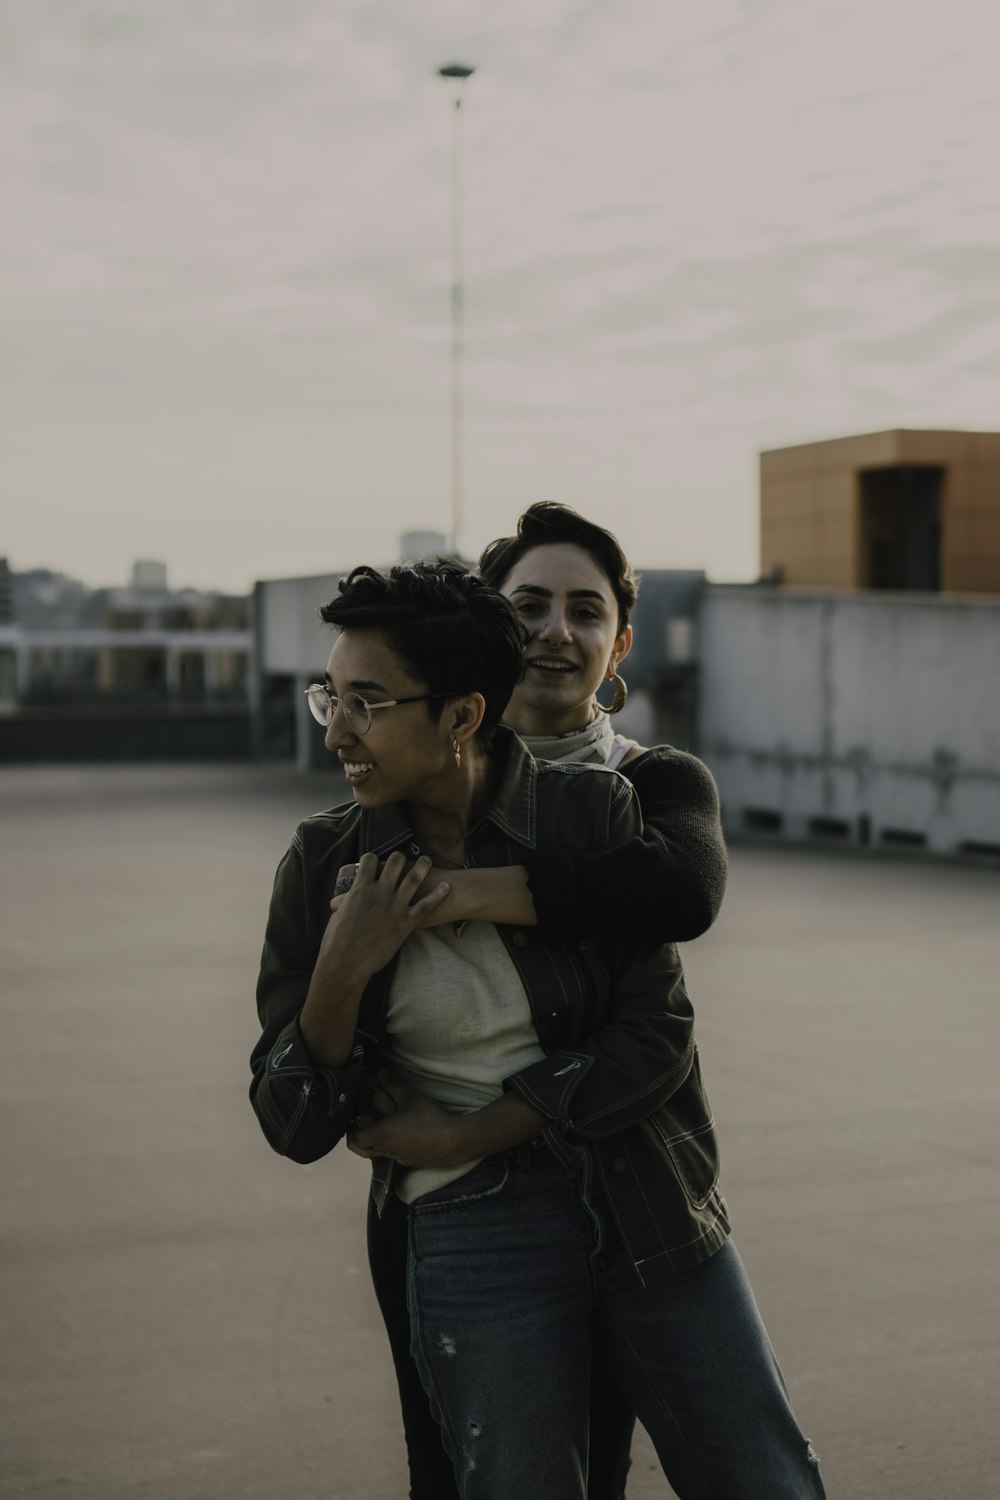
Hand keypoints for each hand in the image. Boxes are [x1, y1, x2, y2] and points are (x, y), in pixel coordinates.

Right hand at [317, 851, 449, 986]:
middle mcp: (380, 892)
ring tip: (427, 861)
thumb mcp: (338, 914)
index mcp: (360, 888)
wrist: (345, 963)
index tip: (375, 862)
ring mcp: (394, 907)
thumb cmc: (336, 941)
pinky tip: (446, 887)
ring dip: (422, 866)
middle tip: (402, 859)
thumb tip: (341, 899)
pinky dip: (438, 894)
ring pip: (414, 877)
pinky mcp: (406, 923)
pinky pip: (426, 905)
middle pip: (395, 862)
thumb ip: (344, 901)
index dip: (372, 858)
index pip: (369, 860)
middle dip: (398, 857)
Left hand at [347, 1071, 469, 1167]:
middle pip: (363, 1149)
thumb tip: (379, 1072)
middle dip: (361, 1136)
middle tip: (366, 1122)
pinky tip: (402, 1134)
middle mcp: (386, 1149)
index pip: (355, 1138)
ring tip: (383, 1126)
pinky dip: (392, 1145)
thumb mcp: (410, 1096)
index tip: (357, 1116)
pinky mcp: (411, 1162)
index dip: (353, 1128)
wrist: (454, 1141)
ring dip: (377, 1140)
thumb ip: (393, 1084)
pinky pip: (394, 1155)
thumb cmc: (429, 1117)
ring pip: (379, 1152)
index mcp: (381, 1134)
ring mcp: (399, 1158)